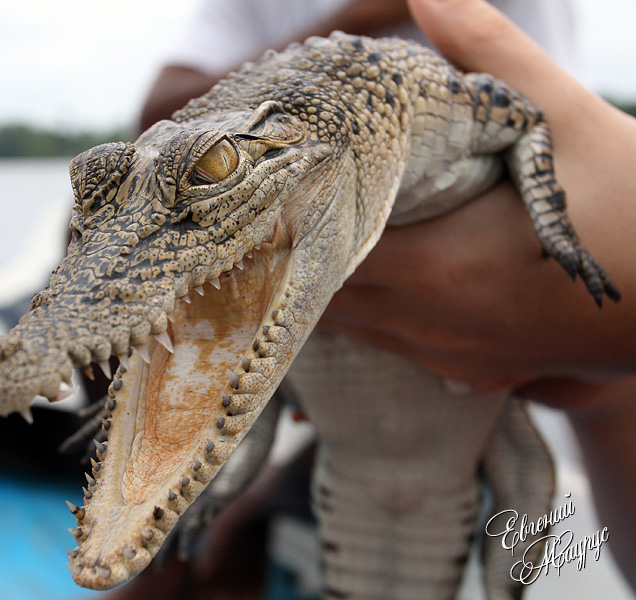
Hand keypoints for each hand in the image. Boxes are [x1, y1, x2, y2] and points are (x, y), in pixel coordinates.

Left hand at [321, 0, 635, 399]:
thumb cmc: (634, 206)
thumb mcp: (563, 119)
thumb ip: (489, 54)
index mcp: (437, 267)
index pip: (321, 254)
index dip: (290, 225)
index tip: (272, 195)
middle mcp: (430, 324)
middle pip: (325, 299)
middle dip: (302, 256)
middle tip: (286, 213)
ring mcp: (451, 357)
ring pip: (356, 330)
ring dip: (332, 290)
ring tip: (318, 243)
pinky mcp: (474, 372)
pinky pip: (394, 349)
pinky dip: (372, 317)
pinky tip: (378, 283)